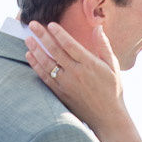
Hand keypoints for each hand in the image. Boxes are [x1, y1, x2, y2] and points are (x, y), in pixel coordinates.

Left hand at [24, 21, 127, 135]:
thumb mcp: (113, 66)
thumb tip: (98, 27)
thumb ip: (104, 46)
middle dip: (42, 36)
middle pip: (55, 51)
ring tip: (27, 38)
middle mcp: (76, 73)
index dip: (59, 33)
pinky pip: (45, 77)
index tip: (50, 24)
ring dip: (35, 50)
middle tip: (32, 24)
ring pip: (47, 63)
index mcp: (90, 64)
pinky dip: (36, 66)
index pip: (70, 44)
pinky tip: (29, 56)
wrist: (108, 118)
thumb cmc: (112, 90)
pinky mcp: (60, 93)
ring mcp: (66, 84)